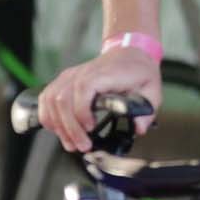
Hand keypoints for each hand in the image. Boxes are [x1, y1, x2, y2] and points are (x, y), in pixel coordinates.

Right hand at [38, 41, 162, 152]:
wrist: (129, 53)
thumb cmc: (138, 72)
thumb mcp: (152, 91)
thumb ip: (145, 111)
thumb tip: (138, 128)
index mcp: (105, 73)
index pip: (83, 88)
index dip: (82, 110)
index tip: (90, 128)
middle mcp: (83, 72)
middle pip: (63, 98)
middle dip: (69, 127)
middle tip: (82, 146)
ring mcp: (70, 75)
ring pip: (51, 99)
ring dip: (58, 125)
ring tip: (71, 143)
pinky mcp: (64, 81)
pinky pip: (47, 98)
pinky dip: (49, 116)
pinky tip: (58, 130)